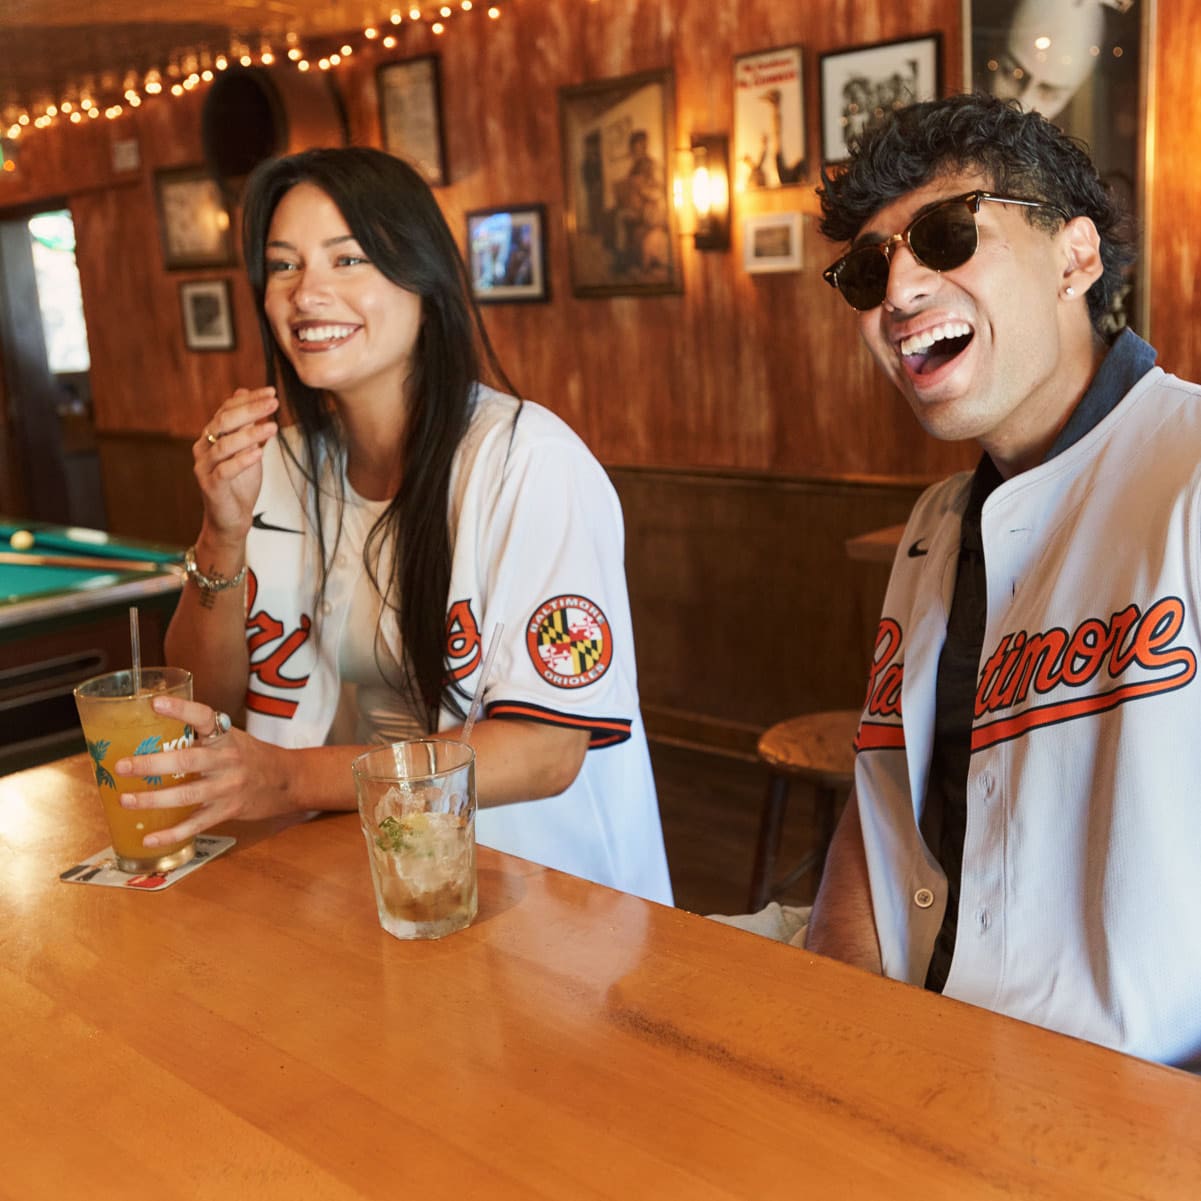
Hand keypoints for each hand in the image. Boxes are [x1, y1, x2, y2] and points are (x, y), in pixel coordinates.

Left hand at [112, 694, 292, 847]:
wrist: (289, 780)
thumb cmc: (253, 757)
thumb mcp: (233, 738)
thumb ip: (201, 736)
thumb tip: (154, 731)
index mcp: (226, 736)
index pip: (204, 717)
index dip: (181, 710)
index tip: (155, 703)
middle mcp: (228, 760)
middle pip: (187, 761)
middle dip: (151, 765)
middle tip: (121, 766)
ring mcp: (228, 787)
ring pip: (187, 795)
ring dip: (153, 799)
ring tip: (126, 800)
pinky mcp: (228, 811)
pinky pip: (196, 824)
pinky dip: (171, 833)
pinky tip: (148, 837)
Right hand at [195, 386, 279, 543]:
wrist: (232, 517)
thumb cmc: (241, 483)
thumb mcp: (249, 450)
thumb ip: (248, 425)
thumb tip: (247, 391)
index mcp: (211, 435)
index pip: (227, 409)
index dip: (248, 399)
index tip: (271, 392)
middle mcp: (203, 447)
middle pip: (224, 422)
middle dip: (250, 410)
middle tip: (274, 403)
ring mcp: (204, 467)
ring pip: (224, 445)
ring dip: (250, 434)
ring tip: (273, 427)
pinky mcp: (210, 486)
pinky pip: (225, 470)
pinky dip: (243, 460)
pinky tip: (260, 453)